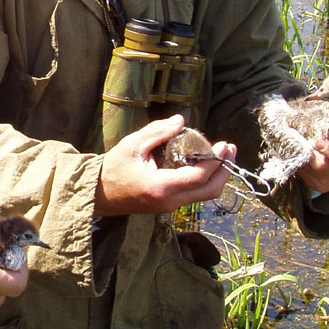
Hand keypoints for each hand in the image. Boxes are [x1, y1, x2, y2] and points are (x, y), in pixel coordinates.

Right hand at [95, 115, 231, 215]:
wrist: (98, 193)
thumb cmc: (113, 168)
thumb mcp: (132, 145)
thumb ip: (157, 132)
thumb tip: (180, 121)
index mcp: (161, 187)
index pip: (199, 176)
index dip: (215, 160)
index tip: (223, 144)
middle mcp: (170, 201)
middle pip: (210, 191)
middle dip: (225, 170)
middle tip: (230, 149)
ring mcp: (170, 206)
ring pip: (205, 195)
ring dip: (218, 176)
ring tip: (223, 155)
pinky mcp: (168, 206)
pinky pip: (195, 195)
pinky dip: (205, 180)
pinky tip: (206, 164)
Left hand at [299, 122, 328, 193]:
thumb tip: (319, 102)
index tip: (318, 141)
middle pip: (325, 167)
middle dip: (309, 154)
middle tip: (296, 141)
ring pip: (314, 173)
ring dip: (301, 160)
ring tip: (292, 147)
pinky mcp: (324, 187)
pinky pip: (308, 179)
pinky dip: (300, 167)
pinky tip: (295, 156)